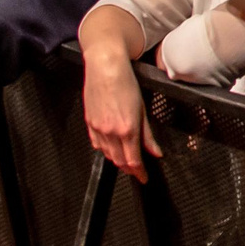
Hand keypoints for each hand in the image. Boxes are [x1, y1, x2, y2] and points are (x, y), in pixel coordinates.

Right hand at [83, 49, 161, 182]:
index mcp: (127, 129)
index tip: (144, 178)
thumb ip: (148, 135)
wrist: (105, 67)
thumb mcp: (142, 109)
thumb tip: (155, 152)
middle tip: (137, 171)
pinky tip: (111, 148)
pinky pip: (97, 144)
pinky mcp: (89, 123)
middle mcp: (110, 132)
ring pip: (107, 154)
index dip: (139, 173)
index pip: (133, 161)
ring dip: (117, 160)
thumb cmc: (125, 83)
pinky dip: (105, 150)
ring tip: (126, 161)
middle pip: (119, 160)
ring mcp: (97, 128)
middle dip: (129, 169)